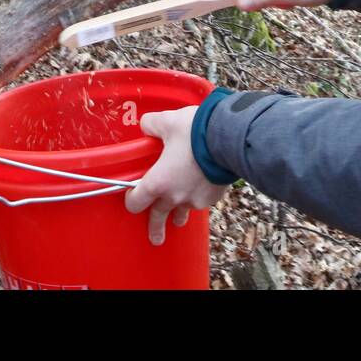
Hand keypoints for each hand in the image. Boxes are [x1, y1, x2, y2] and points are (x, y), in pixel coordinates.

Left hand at [125, 106, 229, 244]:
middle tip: (155, 238)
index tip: (133, 196)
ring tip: (178, 220)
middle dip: (155, 228)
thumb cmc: (194, 131)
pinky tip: (200, 186)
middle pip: (158, 217)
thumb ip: (152, 125)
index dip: (131, 199)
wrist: (228, 138)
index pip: (136, 203)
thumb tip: (146, 125)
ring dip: (178, 215)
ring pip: (182, 212)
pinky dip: (198, 196)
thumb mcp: (167, 121)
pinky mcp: (212, 198)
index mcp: (157, 183)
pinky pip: (200, 201)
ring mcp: (194, 200)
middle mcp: (174, 197)